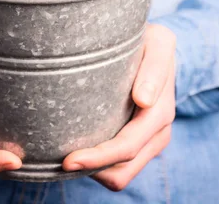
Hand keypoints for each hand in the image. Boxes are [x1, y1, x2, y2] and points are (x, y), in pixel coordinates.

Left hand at [62, 23, 176, 190]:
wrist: (159, 50)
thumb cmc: (152, 43)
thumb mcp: (159, 43)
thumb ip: (155, 68)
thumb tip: (144, 100)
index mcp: (160, 113)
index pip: (127, 147)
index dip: (98, 158)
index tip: (67, 160)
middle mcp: (158, 134)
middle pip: (122, 170)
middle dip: (91, 169)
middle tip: (58, 162)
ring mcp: (149, 142)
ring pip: (119, 175)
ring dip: (94, 172)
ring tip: (65, 157)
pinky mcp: (139, 144)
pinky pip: (117, 168)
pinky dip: (98, 168)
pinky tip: (79, 149)